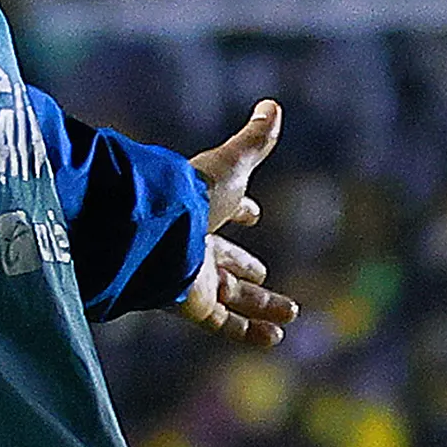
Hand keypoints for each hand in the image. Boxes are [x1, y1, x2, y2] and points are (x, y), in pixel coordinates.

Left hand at [182, 99, 297, 347]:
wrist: (156, 227)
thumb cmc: (193, 192)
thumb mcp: (233, 164)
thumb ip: (254, 139)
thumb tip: (272, 105)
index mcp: (203, 209)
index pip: (223, 211)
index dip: (239, 210)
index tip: (253, 214)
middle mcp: (196, 245)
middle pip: (225, 260)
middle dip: (245, 266)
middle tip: (263, 273)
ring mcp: (195, 276)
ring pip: (232, 296)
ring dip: (261, 305)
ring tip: (290, 314)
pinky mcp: (194, 304)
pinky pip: (224, 324)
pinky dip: (249, 332)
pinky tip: (274, 340)